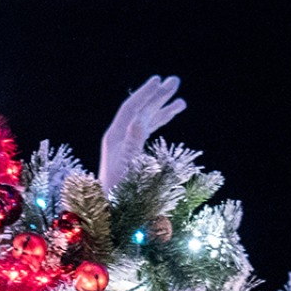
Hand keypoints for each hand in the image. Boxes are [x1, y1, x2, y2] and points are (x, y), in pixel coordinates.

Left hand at [98, 75, 184, 190]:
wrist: (109, 209)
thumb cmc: (117, 191)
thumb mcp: (126, 167)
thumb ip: (133, 143)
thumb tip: (140, 120)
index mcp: (115, 137)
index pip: (131, 108)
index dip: (145, 94)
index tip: (159, 81)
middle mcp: (118, 136)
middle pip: (139, 110)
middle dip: (156, 95)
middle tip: (175, 81)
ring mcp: (125, 143)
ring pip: (146, 119)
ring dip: (162, 108)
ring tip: (181, 100)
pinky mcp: (132, 151)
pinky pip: (148, 130)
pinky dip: (161, 121)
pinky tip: (171, 116)